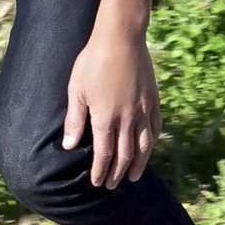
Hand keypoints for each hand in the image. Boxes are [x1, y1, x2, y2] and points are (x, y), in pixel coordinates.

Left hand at [63, 30, 159, 186]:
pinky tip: (149, 148)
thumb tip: (69, 146)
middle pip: (124, 155)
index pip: (104, 154)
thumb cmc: (93, 62)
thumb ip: (75, 120)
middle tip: (113, 185)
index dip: (101, 171)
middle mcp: (127, 119)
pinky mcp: (153, 100)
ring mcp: (143, 110)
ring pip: (143, 146)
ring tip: (133, 176)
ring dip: (138, 164)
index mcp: (105, 118)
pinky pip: (155, 128)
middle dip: (117, 173)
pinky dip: (152, 142)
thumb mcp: (77, 90)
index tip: (98, 183)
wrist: (121, 39)